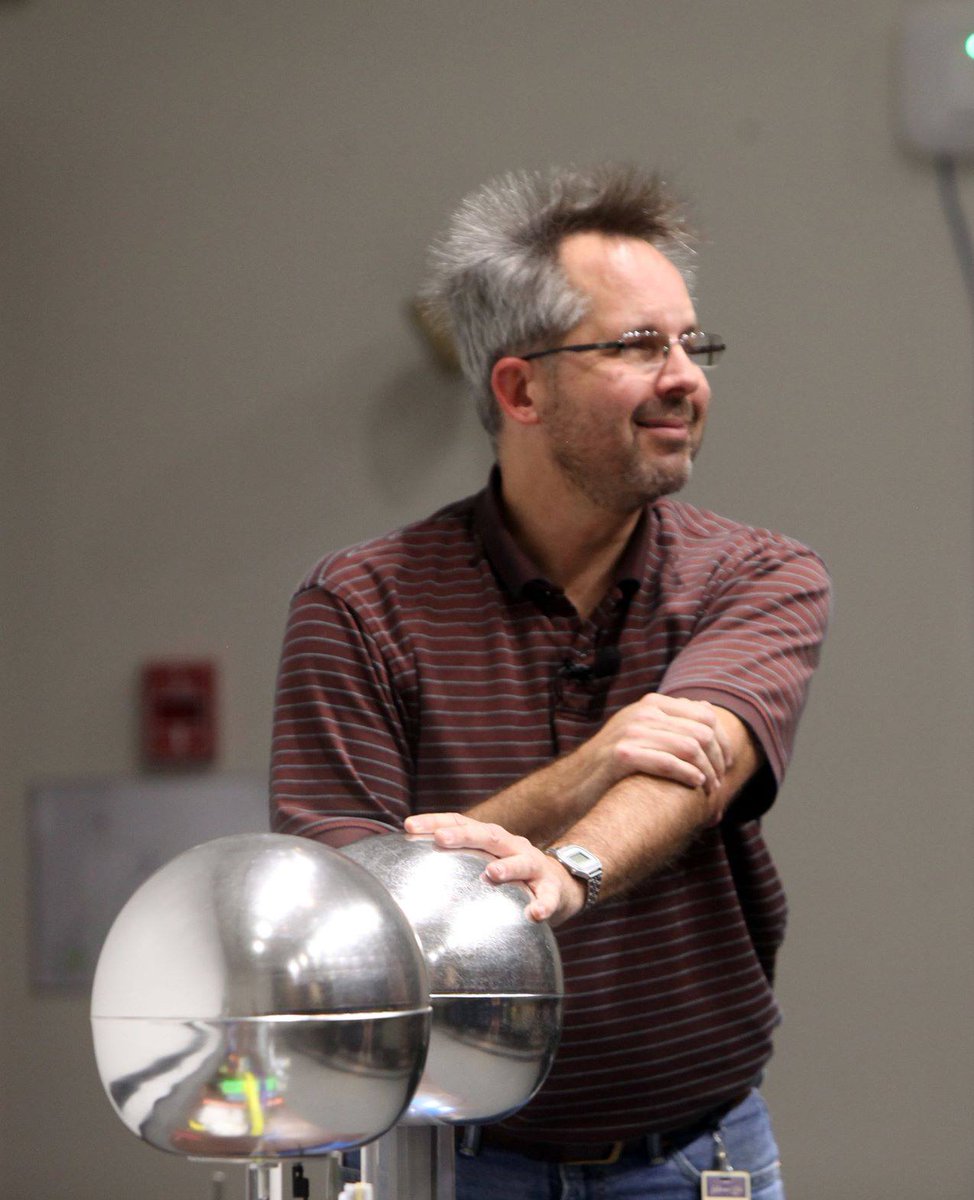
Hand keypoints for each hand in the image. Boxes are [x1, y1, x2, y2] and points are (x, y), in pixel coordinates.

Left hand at [404, 812, 585, 925]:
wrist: (561, 883)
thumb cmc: (511, 874)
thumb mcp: (485, 861)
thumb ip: (457, 863)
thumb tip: (408, 867)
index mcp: (491, 838)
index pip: (461, 821)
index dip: (435, 821)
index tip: (408, 826)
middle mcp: (511, 845)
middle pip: (488, 835)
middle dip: (464, 835)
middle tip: (441, 839)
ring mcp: (534, 865)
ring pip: (522, 861)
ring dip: (507, 867)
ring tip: (491, 874)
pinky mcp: (552, 888)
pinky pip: (548, 897)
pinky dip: (542, 904)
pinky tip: (533, 914)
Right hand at [570, 693, 732, 801]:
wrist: (573, 784)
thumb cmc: (614, 764)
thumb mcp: (642, 732)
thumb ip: (673, 719)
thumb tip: (708, 707)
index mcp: (651, 704)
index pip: (706, 716)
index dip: (723, 742)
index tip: (727, 765)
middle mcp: (642, 712)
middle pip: (703, 732)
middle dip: (718, 760)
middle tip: (719, 783)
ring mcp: (631, 732)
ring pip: (690, 747)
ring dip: (707, 772)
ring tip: (709, 790)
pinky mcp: (622, 755)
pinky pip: (668, 762)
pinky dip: (688, 775)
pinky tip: (694, 785)